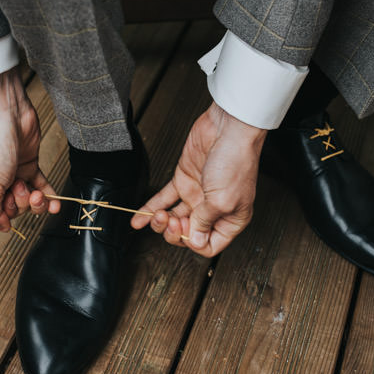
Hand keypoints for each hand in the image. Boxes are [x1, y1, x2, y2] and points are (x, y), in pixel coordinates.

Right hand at [0, 69, 57, 231]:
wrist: (6, 113)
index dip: (3, 217)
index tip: (7, 206)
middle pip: (11, 211)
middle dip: (19, 204)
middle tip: (16, 186)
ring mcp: (10, 175)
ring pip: (27, 201)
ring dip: (34, 201)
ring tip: (35, 192)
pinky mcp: (27, 165)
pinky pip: (40, 187)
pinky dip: (49, 197)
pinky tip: (55, 204)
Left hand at [131, 101, 265, 256]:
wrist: (228, 129)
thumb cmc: (235, 162)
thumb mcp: (222, 201)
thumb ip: (205, 222)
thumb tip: (195, 241)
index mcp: (230, 219)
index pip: (209, 245)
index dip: (194, 243)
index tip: (186, 233)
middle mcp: (213, 209)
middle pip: (188, 233)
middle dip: (174, 232)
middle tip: (170, 221)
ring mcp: (196, 194)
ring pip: (174, 217)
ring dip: (161, 222)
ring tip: (155, 218)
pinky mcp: (183, 180)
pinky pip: (164, 199)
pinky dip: (149, 209)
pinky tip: (138, 220)